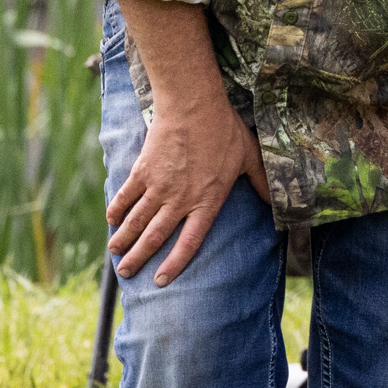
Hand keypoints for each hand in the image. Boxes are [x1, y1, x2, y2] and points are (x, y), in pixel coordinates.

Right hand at [106, 93, 268, 286]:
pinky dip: (116, 210)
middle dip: (138, 258)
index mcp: (207, 202)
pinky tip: (111, 221)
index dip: (174, 264)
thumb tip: (277, 202)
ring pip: (136, 221)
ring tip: (115, 253)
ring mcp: (159, 186)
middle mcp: (181, 200)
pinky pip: (126, 196)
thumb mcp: (249, 157)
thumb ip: (260, 183)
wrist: (194, 106)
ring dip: (124, 240)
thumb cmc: (224, 130)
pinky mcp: (143, 171)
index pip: (189, 243)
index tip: (160, 281)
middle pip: (155, 237)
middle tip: (126, 273)